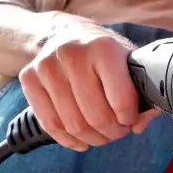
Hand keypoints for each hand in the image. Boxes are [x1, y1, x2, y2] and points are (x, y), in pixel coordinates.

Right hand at [18, 20, 159, 151]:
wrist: (67, 32)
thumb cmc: (105, 53)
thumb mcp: (130, 63)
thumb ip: (143, 92)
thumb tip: (139, 125)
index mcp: (104, 48)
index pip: (121, 100)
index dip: (129, 119)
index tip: (130, 120)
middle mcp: (73, 54)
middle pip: (96, 116)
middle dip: (112, 132)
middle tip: (117, 131)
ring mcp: (47, 66)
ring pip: (73, 124)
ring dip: (92, 138)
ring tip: (102, 134)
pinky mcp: (29, 77)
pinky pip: (50, 123)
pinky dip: (69, 139)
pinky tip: (81, 140)